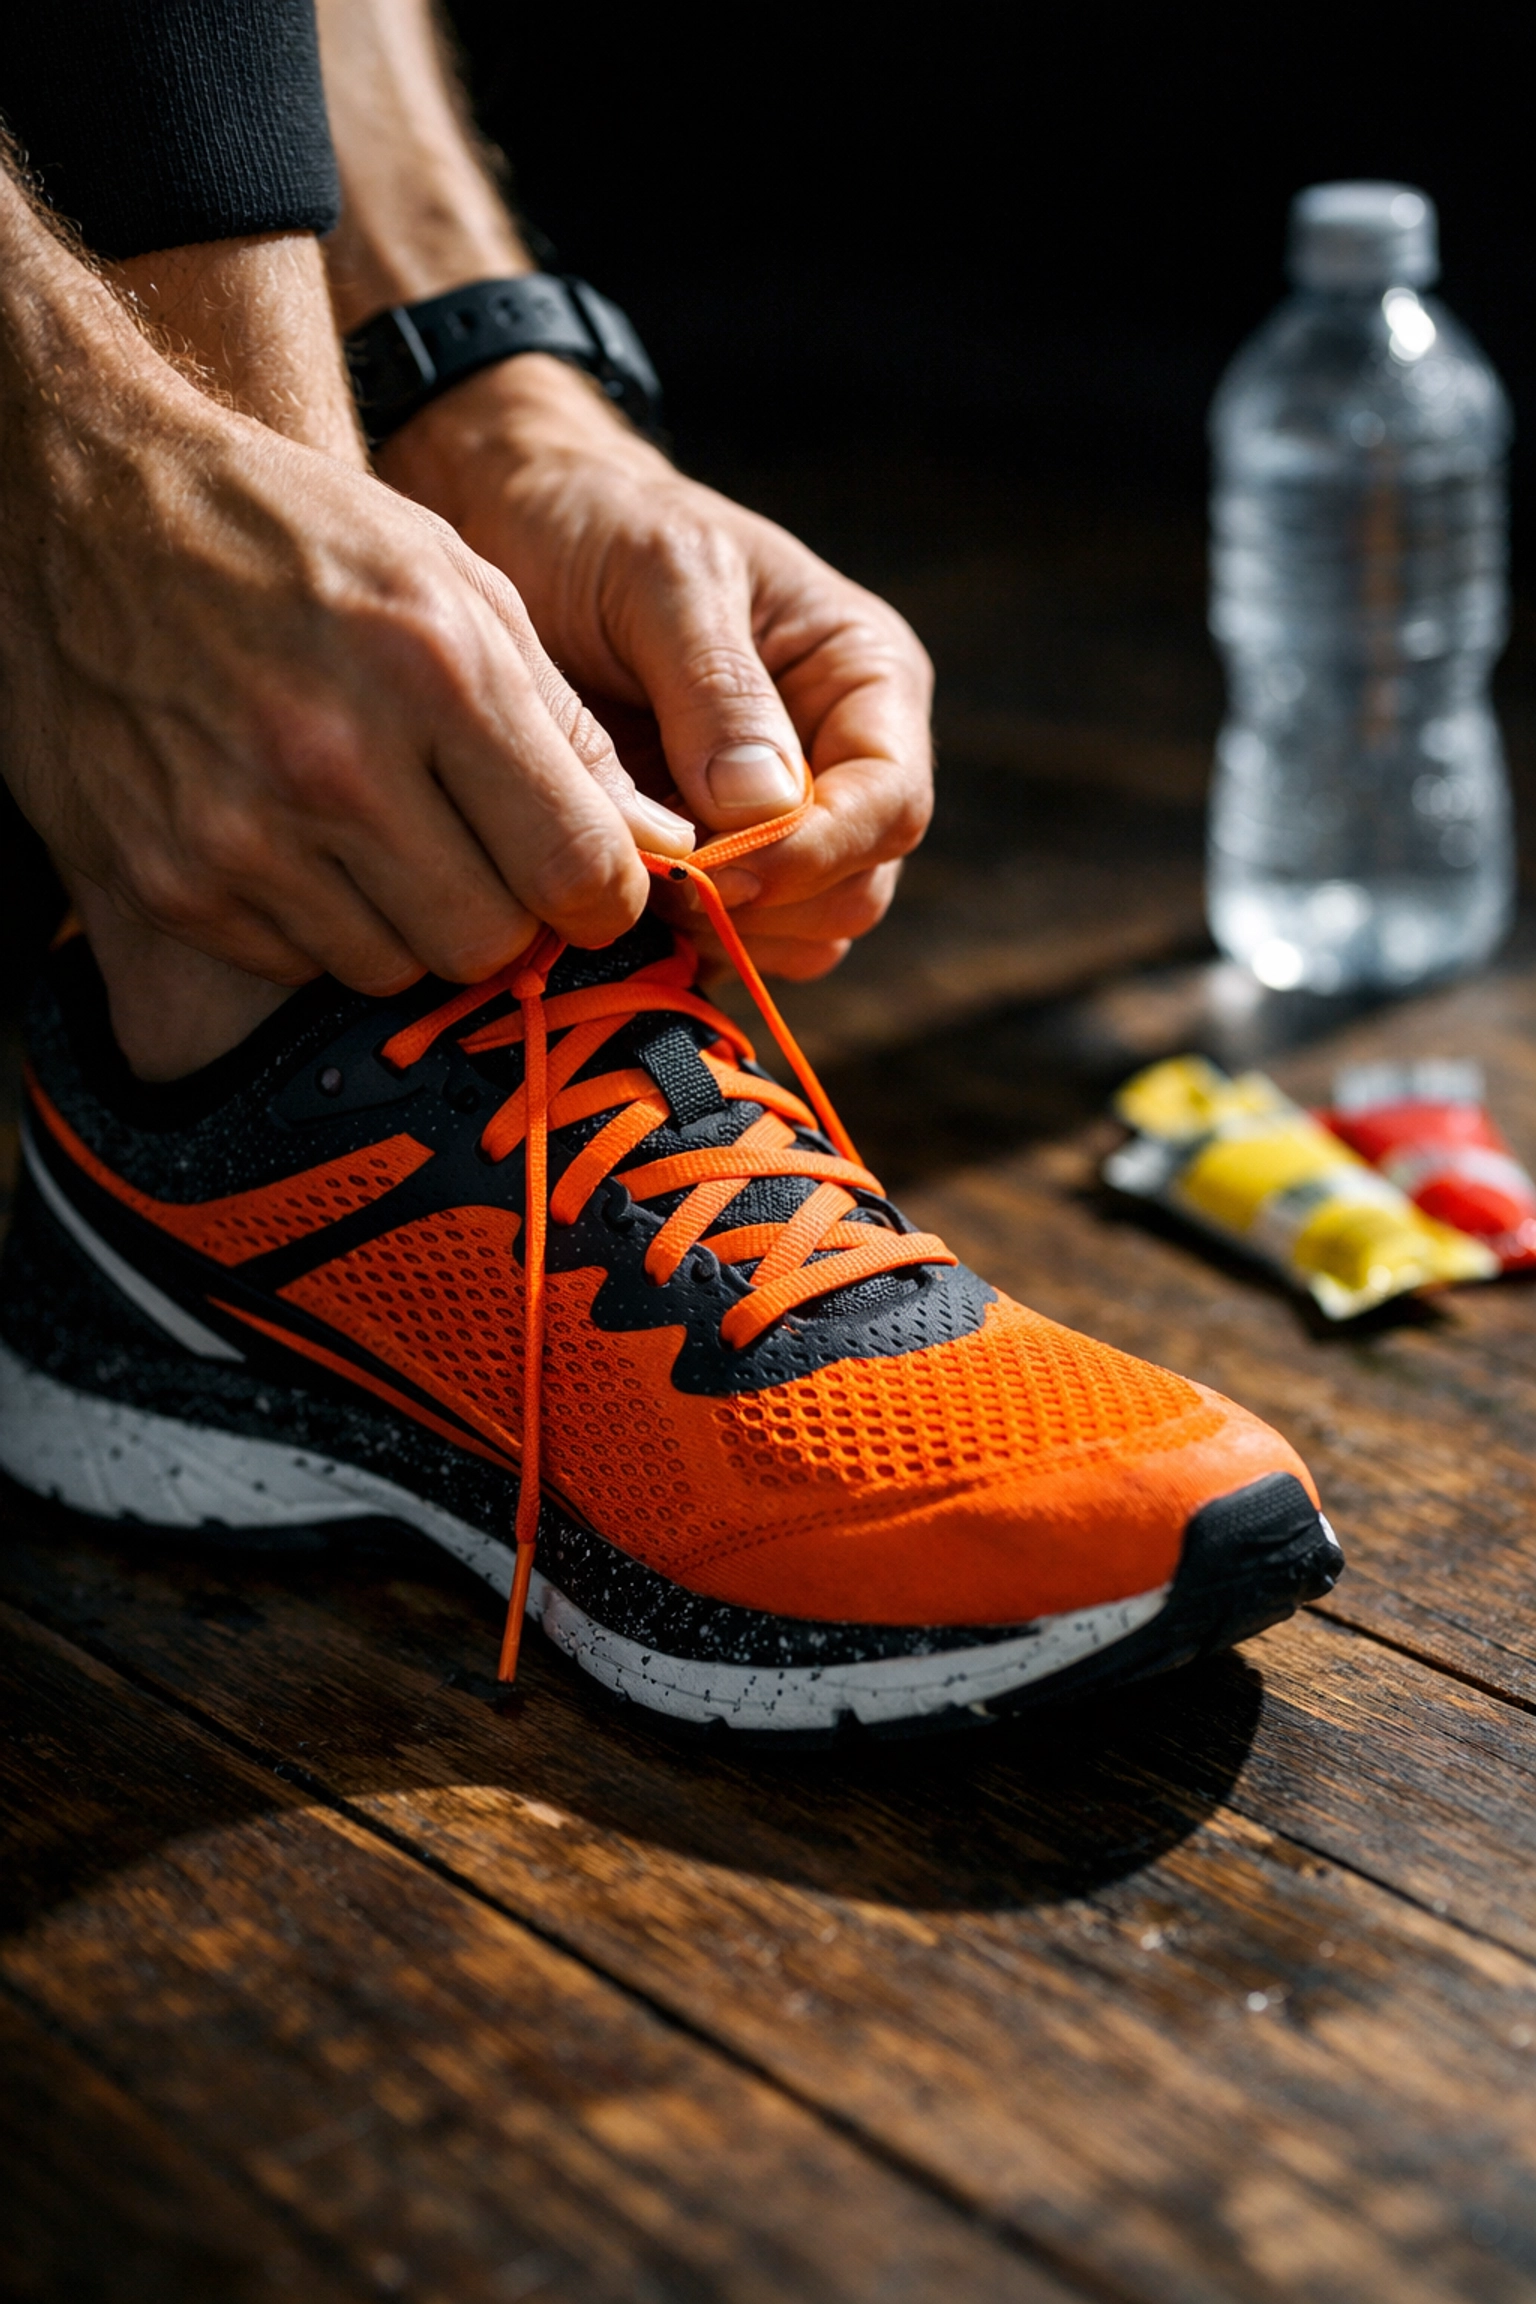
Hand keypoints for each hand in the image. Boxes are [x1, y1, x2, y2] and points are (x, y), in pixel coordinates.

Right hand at [0, 199, 692, 999]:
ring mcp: (243, 832)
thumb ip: (564, 728)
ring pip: (394, 968)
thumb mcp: (462, 588)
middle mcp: (337, 762)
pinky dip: (311, 923)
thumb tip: (659, 850)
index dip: (602, 896)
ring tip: (367, 826)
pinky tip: (287, 833)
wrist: (99, 502)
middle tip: (471, 852)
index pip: (576, 868)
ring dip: (403, 920)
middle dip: (502, 913)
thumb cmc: (304, 540)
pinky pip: (297, 965)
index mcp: (436, 672)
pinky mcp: (173, 882)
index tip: (586, 884)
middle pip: (488, 941)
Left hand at [376, 356, 934, 978]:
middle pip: (857, 888)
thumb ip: (717, 686)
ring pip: (804, 935)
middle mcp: (845, 760)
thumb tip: (766, 809)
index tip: (717, 867)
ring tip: (630, 885)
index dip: (817, 853)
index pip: (891, 803)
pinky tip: (617, 903)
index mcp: (866, 677)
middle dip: (766, 904)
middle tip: (655, 884)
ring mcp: (788, 824)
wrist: (522, 532)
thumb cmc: (601, 526)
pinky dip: (685, 945)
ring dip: (725, 935)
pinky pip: (734, 944)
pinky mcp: (722, 866)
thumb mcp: (662, 574)